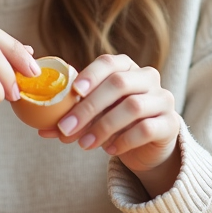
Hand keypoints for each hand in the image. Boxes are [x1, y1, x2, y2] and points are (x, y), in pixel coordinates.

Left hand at [37, 53, 181, 198]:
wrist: (148, 146)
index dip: (91, 74)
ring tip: (84, 144)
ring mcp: (163, 99)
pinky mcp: (170, 123)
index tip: (73, 91)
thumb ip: (71, 117)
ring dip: (103, 127)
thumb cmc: (115, 122)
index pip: (109, 62)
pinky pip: (146, 128)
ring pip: (133, 106)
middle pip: (119, 84)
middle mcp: (148, 77)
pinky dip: (124, 140)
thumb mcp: (93, 116)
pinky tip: (109, 150)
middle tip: (65, 128)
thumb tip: (41, 128)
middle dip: (88, 108)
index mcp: (126, 67)